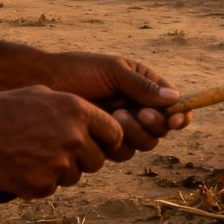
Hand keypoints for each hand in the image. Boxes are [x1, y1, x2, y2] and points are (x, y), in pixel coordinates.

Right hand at [0, 86, 126, 198]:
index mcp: (79, 111)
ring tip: (35, 154)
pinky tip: (22, 166)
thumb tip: (95, 119)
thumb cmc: (5, 109)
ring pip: (76, 175)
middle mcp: (74, 138)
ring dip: (61, 170)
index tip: (97, 142)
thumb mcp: (44, 94)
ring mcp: (59, 164)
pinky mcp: (42, 186)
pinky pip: (53, 187)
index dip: (107, 140)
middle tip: (59, 151)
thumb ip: (74, 108)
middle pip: (98, 160)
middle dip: (84, 159)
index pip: (115, 134)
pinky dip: (41, 182)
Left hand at [42, 53, 190, 159]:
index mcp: (144, 85)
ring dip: (135, 133)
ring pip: (144, 143)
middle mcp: (137, 107)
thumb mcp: (114, 72)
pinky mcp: (105, 142)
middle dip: (153, 124)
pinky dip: (116, 144)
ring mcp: (122, 126)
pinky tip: (100, 129)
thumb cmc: (79, 71)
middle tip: (136, 113)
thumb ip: (143, 87)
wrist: (44, 85)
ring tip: (115, 116)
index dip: (179, 115)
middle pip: (161, 128)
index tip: (175, 119)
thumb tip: (176, 98)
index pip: (173, 104)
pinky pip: (122, 152)